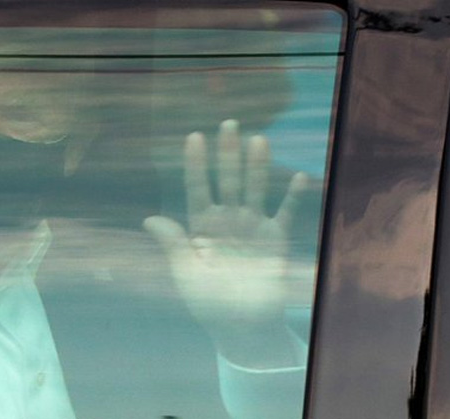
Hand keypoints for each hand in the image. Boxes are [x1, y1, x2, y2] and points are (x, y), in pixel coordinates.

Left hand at [145, 120, 308, 364]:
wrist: (243, 326)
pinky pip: (285, 212)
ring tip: (258, 139)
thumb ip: (173, 244)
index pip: (197, 188)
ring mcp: (252, 227)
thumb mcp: (186, 274)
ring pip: (255, 189)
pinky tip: (300, 175)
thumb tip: (149, 219)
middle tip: (228, 123)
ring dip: (257, 165)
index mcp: (202, 227)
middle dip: (228, 153)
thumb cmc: (208, 303)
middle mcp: (227, 220)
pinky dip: (293, 196)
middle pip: (228, 180)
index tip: (194, 137)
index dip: (196, 163)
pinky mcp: (276, 239)